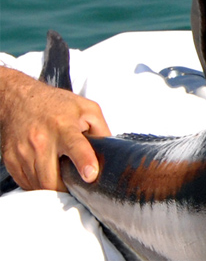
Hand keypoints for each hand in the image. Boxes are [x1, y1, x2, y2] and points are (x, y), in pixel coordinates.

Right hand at [0, 67, 109, 190]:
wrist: (19, 98)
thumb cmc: (57, 104)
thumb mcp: (87, 109)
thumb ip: (101, 131)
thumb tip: (112, 154)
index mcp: (64, 126)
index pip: (75, 146)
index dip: (84, 162)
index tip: (91, 175)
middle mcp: (40, 140)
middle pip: (52, 178)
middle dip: (66, 189)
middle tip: (77, 188)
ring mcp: (22, 151)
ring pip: (38, 185)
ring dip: (53, 189)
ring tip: (63, 182)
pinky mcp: (10, 159)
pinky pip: (25, 183)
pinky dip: (37, 186)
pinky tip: (46, 176)